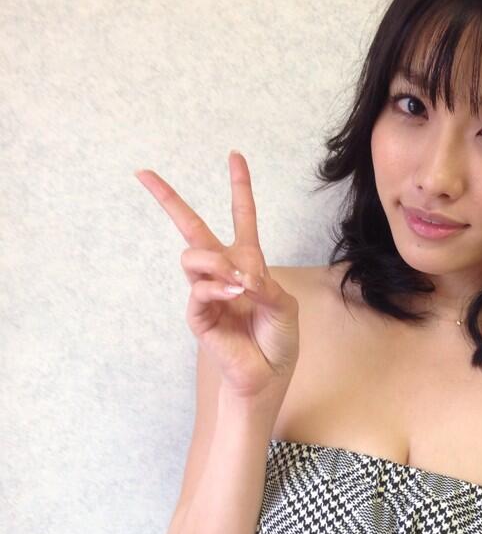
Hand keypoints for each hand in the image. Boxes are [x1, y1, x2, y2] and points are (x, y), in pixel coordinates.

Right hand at [134, 150, 298, 398]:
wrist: (266, 376)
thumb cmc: (278, 341)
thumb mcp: (285, 307)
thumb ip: (266, 285)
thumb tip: (240, 274)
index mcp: (248, 263)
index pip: (242, 218)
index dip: (239, 187)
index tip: (235, 156)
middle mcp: (223, 272)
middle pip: (191, 227)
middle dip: (168, 199)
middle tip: (144, 174)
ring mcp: (206, 292)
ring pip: (193, 256)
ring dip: (216, 264)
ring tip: (238, 284)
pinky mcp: (197, 314)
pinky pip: (199, 289)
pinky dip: (218, 289)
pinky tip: (234, 297)